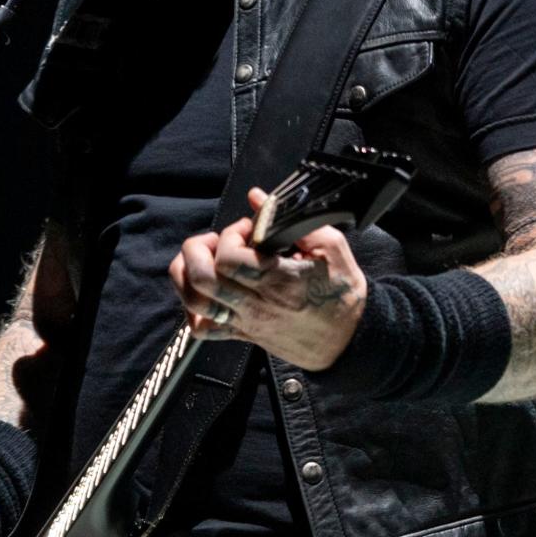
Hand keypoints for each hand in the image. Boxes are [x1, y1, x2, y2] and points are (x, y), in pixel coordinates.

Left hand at [168, 188, 367, 370]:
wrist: (348, 340)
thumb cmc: (341, 292)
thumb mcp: (331, 247)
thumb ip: (293, 220)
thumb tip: (257, 197)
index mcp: (279, 282)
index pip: (230, 260)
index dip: (231, 236)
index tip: (249, 229)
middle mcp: (256, 305)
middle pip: (202, 278)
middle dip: (199, 249)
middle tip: (219, 241)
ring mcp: (245, 322)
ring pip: (194, 301)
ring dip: (187, 273)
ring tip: (204, 259)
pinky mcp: (241, 334)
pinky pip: (201, 328)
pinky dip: (192, 306)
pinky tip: (205, 288)